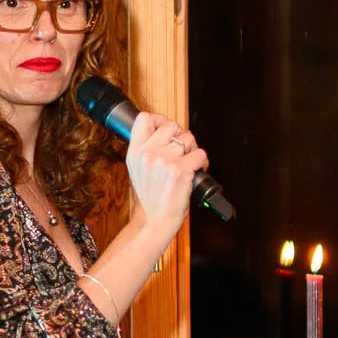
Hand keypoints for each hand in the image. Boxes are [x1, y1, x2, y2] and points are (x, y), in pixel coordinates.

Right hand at [125, 110, 205, 228]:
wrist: (155, 219)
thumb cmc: (150, 196)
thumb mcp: (136, 168)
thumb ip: (145, 148)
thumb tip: (160, 129)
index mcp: (135, 151)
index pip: (144, 118)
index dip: (160, 119)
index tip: (167, 129)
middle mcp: (148, 154)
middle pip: (171, 125)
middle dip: (181, 135)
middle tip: (183, 149)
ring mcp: (164, 162)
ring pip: (188, 138)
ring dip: (193, 149)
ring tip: (190, 161)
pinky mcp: (181, 171)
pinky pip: (200, 154)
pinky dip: (202, 161)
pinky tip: (197, 169)